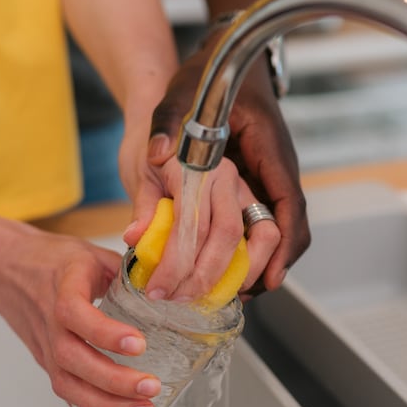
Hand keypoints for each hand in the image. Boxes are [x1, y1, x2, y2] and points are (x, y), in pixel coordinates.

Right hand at [0, 224, 161, 406]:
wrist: (6, 273)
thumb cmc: (53, 262)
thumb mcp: (91, 254)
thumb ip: (129, 267)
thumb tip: (172, 277)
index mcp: (62, 292)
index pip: (75, 315)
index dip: (104, 332)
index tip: (137, 343)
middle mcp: (51, 327)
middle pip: (74, 361)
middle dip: (114, 381)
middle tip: (151, 387)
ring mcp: (49, 353)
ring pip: (72, 388)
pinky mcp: (54, 370)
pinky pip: (76, 401)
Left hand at [121, 138, 279, 302]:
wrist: (187, 106)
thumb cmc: (160, 134)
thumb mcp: (142, 162)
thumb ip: (144, 201)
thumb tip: (135, 237)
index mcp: (200, 165)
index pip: (194, 223)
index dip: (180, 263)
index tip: (163, 288)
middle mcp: (231, 175)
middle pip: (231, 235)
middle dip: (210, 277)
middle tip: (183, 300)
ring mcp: (248, 185)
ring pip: (267, 234)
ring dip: (249, 273)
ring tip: (221, 298)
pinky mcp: (256, 195)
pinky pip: (271, 231)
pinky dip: (263, 262)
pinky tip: (241, 284)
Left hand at [149, 35, 309, 296]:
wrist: (224, 56)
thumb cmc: (210, 73)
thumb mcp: (181, 94)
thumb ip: (167, 124)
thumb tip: (154, 154)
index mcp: (269, 149)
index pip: (289, 205)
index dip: (283, 245)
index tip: (271, 277)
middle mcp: (276, 167)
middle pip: (288, 229)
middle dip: (267, 266)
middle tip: (238, 296)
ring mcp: (269, 176)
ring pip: (276, 230)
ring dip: (257, 262)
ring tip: (226, 291)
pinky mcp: (256, 182)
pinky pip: (260, 222)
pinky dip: (246, 248)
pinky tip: (219, 266)